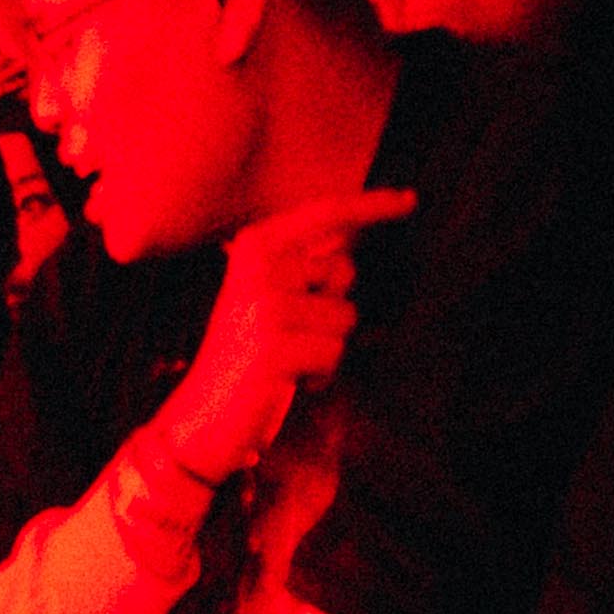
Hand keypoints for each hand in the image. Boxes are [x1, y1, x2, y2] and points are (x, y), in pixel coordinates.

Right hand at [157, 187, 406, 482]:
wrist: (202, 415)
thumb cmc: (246, 358)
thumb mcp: (270, 304)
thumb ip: (302, 274)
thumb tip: (348, 254)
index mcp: (252, 249)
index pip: (322, 215)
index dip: (370, 206)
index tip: (411, 199)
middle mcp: (256, 268)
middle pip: (342, 271)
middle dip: (332, 305)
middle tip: (290, 334)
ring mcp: (264, 306)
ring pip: (344, 318)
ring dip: (326, 348)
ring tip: (286, 360)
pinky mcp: (275, 346)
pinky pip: (334, 353)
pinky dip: (320, 375)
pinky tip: (286, 381)